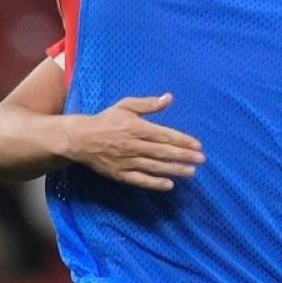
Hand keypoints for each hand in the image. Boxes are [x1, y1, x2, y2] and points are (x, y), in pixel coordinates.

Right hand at [62, 93, 203, 190]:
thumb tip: (169, 98)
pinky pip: (140, 180)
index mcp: (136, 127)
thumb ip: (148, 104)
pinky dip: (154, 183)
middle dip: (184, 156)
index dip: (182, 141)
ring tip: (191, 172)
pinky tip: (168, 184)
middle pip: (163, 152)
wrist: (80, 139)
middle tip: (201, 160)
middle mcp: (133, 145)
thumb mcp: (126, 106)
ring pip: (155, 166)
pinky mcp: (120, 174)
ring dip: (174, 169)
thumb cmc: (106, 120)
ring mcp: (127, 161)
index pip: (164, 135)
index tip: (197, 145)